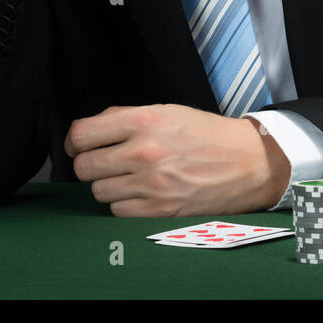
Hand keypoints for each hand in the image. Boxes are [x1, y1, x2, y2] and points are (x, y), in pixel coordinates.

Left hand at [64, 104, 291, 216]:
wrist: (247, 162)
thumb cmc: (207, 134)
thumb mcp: (167, 111)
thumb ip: (124, 117)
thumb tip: (87, 131)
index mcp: (144, 121)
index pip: (82, 134)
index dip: (75, 141)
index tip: (80, 144)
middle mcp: (144, 153)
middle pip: (84, 166)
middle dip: (90, 164)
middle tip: (105, 161)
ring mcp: (151, 185)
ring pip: (98, 192)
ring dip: (108, 185)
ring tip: (128, 177)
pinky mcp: (159, 210)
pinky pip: (117, 211)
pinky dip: (124, 203)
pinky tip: (141, 192)